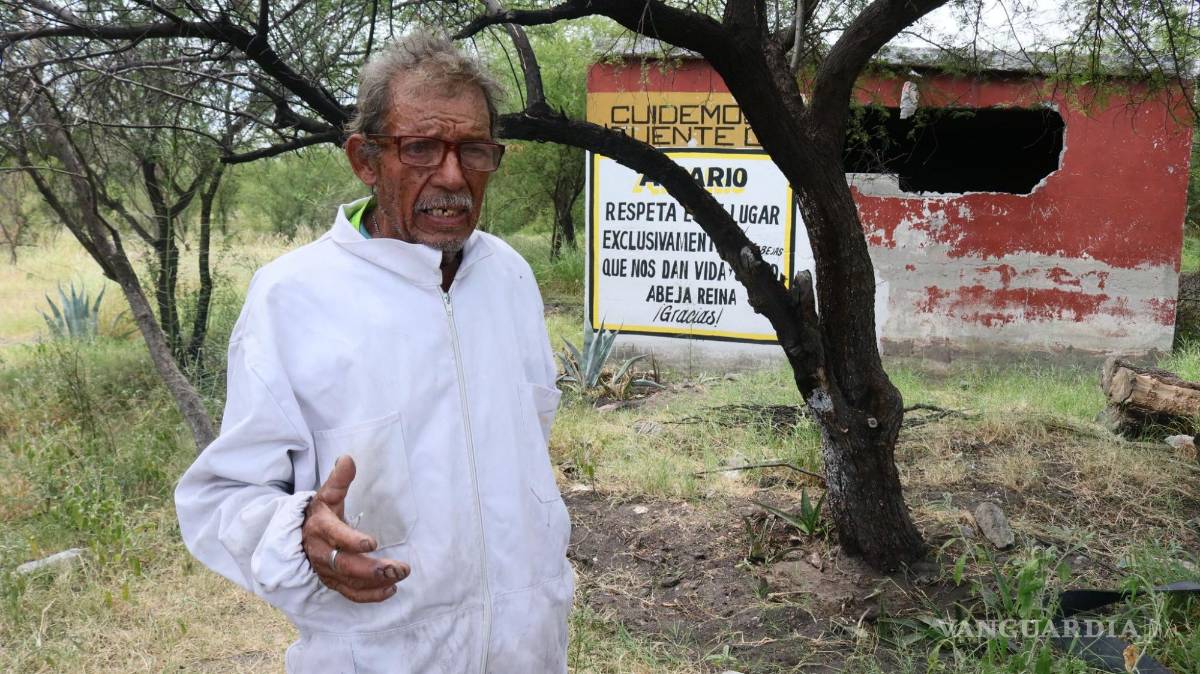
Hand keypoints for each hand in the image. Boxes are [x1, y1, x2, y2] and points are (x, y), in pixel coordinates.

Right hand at [302, 455, 409, 601]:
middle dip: (373, 569)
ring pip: (350, 582)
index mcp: (320, 528)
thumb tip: (347, 459)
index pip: (335, 536)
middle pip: (345, 565)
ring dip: (376, 583)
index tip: (372, 543)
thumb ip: (338, 479)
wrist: (301, 535)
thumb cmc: (321, 512)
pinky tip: (391, 591)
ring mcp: (326, 570)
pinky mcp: (333, 582)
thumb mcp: (327, 494)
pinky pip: (350, 594)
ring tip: (399, 577)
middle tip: (399, 568)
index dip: (351, 541)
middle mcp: (321, 552)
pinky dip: (370, 596)